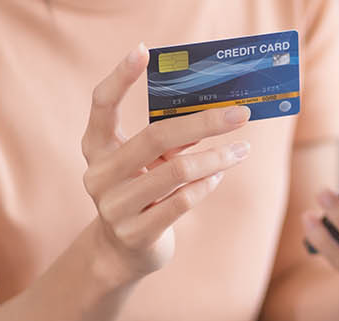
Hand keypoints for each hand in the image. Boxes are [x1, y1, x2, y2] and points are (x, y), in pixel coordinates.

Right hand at [80, 44, 251, 281]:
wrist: (123, 253)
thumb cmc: (142, 193)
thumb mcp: (150, 162)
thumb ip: (172, 137)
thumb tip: (215, 110)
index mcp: (96, 148)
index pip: (100, 105)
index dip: (119, 77)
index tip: (142, 50)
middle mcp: (99, 174)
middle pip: (155, 137)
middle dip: (204, 122)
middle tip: (240, 113)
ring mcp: (114, 206)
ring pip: (176, 171)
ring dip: (217, 158)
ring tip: (242, 149)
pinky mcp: (136, 233)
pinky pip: (181, 201)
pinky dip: (206, 185)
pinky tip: (219, 175)